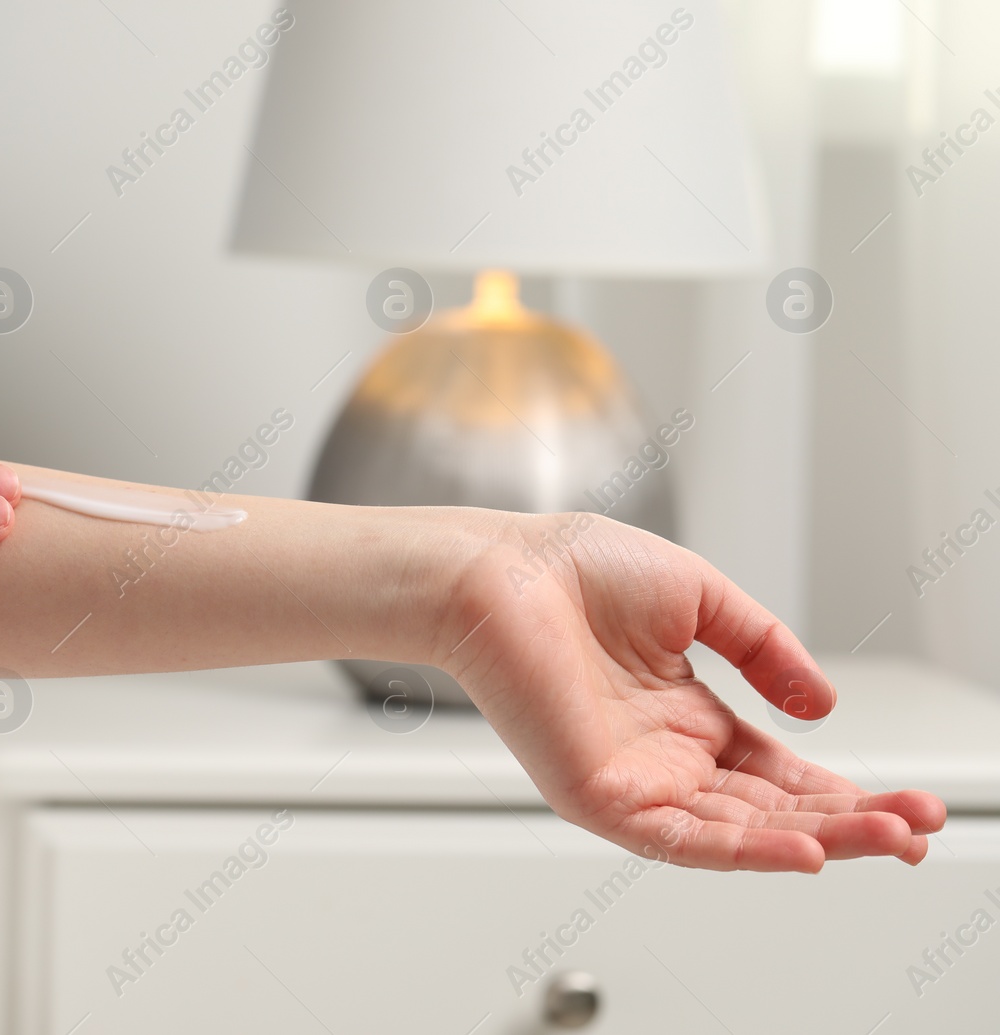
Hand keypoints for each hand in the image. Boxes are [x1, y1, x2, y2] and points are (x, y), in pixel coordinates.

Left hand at [432, 511, 946, 871]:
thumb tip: (826, 707)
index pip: (776, 771)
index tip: (909, 803)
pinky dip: (745, 850)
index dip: (842, 790)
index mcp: (685, 714)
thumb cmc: (574, 571)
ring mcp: (633, 781)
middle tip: (920, 830)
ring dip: (819, 837)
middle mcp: (664, 756)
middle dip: (851, 821)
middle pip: (771, 810)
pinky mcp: (599, 796)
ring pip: (740, 831)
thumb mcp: (700, 600)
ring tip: (891, 838)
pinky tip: (806, 850)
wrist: (501, 572)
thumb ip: (766, 651)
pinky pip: (682, 838)